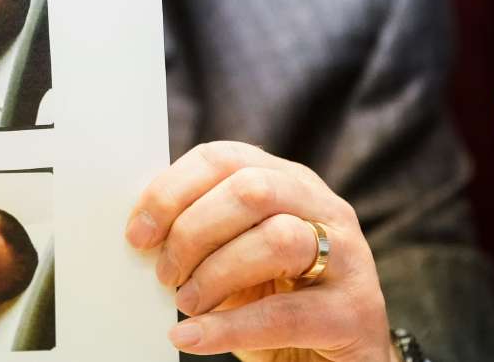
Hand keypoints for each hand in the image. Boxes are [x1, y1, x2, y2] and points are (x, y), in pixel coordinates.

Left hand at [126, 142, 397, 361]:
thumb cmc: (274, 302)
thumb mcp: (234, 258)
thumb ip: (201, 233)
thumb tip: (141, 230)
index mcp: (287, 182)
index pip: (224, 158)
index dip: (172, 190)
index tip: (139, 232)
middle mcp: (324, 208)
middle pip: (251, 190)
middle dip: (193, 231)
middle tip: (164, 273)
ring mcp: (348, 258)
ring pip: (277, 240)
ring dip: (215, 274)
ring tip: (186, 303)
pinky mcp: (354, 312)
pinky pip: (286, 313)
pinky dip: (229, 327)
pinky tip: (193, 336)